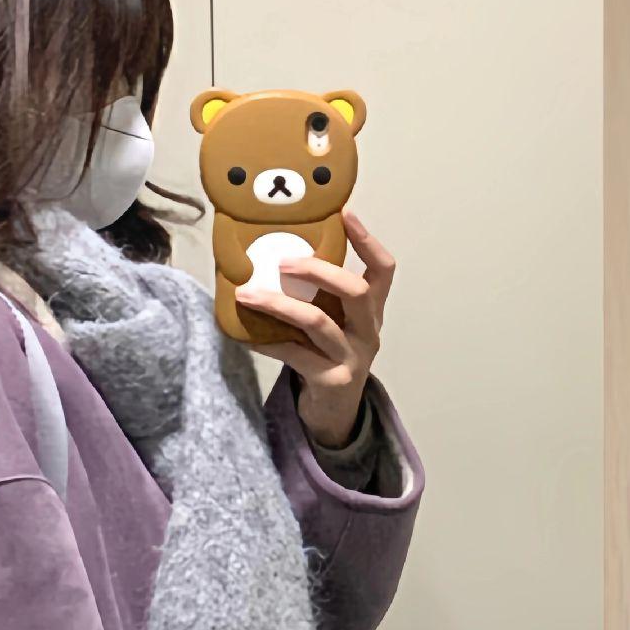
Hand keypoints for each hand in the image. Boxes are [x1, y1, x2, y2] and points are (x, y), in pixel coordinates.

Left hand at [234, 210, 395, 450]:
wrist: (334, 415)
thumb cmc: (327, 357)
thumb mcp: (332, 321)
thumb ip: (317, 294)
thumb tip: (269, 254)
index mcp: (371, 312)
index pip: (383, 270)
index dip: (367, 241)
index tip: (345, 213)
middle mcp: (368, 332)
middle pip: (355, 291)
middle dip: (319, 270)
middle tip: (282, 261)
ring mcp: (353, 359)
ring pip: (318, 322)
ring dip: (279, 304)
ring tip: (247, 295)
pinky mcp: (332, 382)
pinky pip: (296, 355)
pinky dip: (268, 342)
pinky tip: (246, 335)